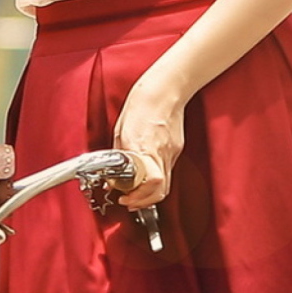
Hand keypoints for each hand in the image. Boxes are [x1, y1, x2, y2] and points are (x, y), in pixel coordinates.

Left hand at [113, 75, 184, 208]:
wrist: (163, 90)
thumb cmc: (141, 104)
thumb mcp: (120, 131)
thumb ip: (119, 154)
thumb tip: (115, 172)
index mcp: (144, 148)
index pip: (150, 183)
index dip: (137, 197)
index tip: (125, 199)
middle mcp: (160, 154)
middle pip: (160, 191)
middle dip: (143, 202)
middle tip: (129, 202)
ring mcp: (171, 153)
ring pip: (165, 185)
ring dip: (150, 194)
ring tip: (137, 193)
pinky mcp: (176, 149)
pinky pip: (167, 171)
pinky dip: (156, 179)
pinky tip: (147, 175)